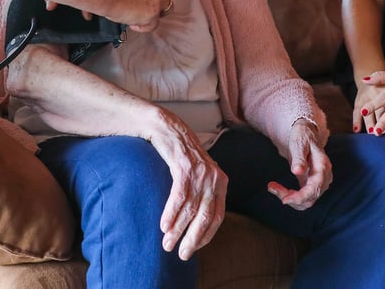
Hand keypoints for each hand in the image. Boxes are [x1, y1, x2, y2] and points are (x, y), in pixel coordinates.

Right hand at [146, 112, 226, 259]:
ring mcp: (200, 172)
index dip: (206, 236)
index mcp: (221, 182)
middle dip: (193, 238)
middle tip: (181, 254)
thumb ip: (203, 195)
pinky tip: (164, 226)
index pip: (218, 217)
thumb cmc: (182, 156)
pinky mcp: (184, 166)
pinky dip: (171, 213)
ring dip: (177, 229)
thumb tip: (197, 223)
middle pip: (205, 216)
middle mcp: (214, 178)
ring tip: (167, 243)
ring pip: (190, 208)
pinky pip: (179, 196)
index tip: (193, 248)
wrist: (169, 129)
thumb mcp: (200, 175)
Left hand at [267, 121, 331, 209]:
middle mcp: (324, 178)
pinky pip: (303, 198)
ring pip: (306, 202)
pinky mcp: (312, 185)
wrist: (307, 134)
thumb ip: (299, 157)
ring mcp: (319, 183)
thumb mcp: (299, 142)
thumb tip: (296, 171)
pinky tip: (278, 189)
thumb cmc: (303, 136)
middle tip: (272, 187)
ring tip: (273, 187)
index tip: (284, 199)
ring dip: (290, 199)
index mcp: (323, 167)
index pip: (314, 188)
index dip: (300, 197)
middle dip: (291, 198)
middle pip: (310, 198)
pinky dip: (291, 197)